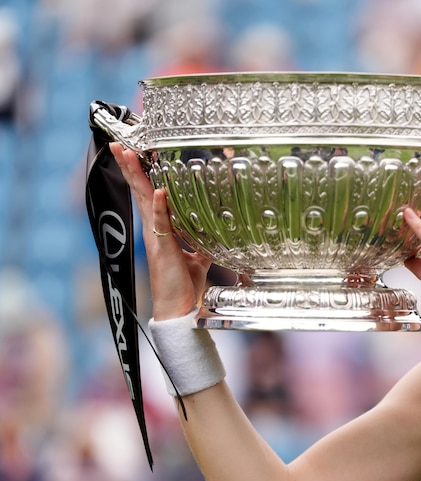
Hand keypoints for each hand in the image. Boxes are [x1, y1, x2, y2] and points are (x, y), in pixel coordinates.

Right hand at [109, 143, 211, 319]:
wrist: (179, 308)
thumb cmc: (184, 284)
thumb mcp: (197, 256)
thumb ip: (199, 240)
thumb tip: (213, 231)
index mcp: (160, 229)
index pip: (148, 194)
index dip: (140, 173)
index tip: (133, 152)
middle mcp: (154, 230)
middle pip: (140, 191)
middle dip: (130, 166)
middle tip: (120, 143)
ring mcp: (156, 238)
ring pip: (145, 201)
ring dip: (137, 177)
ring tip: (128, 154)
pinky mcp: (163, 250)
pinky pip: (161, 224)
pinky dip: (159, 207)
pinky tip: (158, 192)